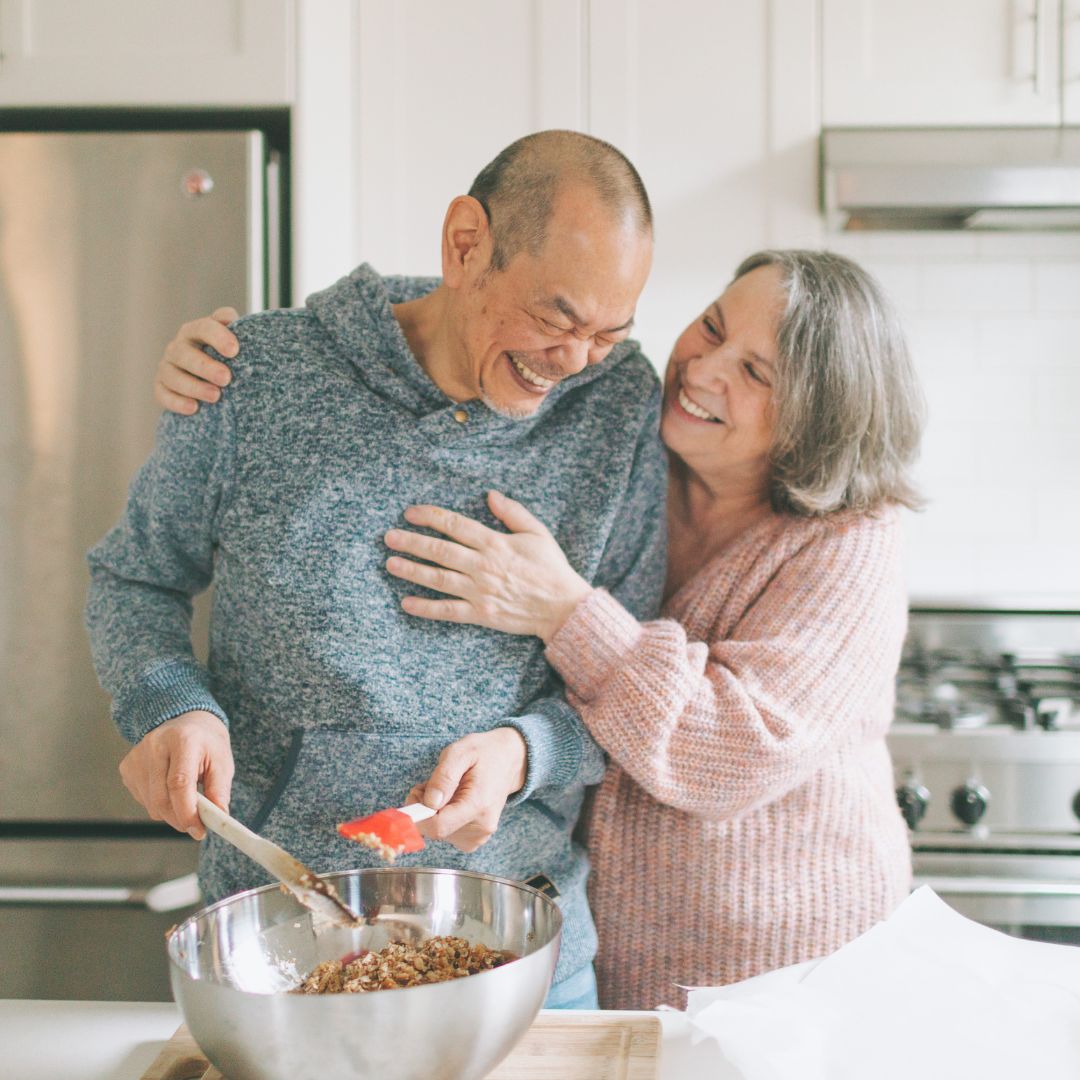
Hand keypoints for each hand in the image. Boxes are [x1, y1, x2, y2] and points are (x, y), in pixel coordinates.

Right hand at [118, 710, 233, 839]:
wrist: (186, 721)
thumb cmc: (206, 743)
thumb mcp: (222, 761)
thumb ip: (220, 790)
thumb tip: (218, 818)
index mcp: (183, 740)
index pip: (179, 783)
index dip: (187, 812)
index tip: (199, 830)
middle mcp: (155, 745)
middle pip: (161, 799)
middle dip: (180, 819)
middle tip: (196, 824)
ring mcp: (137, 756)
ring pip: (151, 804)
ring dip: (171, 812)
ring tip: (186, 796)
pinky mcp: (127, 767)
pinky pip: (143, 799)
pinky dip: (159, 803)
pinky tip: (169, 787)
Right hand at [154, 308, 238, 414]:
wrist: (212, 380)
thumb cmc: (228, 358)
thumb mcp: (235, 343)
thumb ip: (238, 330)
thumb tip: (233, 320)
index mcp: (196, 331)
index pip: (204, 327)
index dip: (218, 337)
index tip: (234, 350)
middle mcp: (178, 347)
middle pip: (185, 353)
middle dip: (205, 366)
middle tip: (226, 378)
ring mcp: (167, 367)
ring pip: (173, 376)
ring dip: (194, 386)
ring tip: (215, 396)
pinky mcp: (162, 388)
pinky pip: (163, 394)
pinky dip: (177, 402)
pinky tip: (193, 408)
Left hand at [384, 490, 592, 642]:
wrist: (563, 607)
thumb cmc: (551, 568)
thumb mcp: (537, 532)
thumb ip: (513, 512)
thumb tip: (490, 495)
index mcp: (495, 543)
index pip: (455, 525)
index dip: (430, 517)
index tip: (410, 513)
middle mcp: (483, 566)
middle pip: (440, 550)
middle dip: (411, 542)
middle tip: (389, 537)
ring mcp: (480, 591)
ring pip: (438, 578)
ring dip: (411, 570)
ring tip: (390, 563)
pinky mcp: (481, 614)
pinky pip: (448, 611)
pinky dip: (426, 608)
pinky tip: (406, 603)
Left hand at [406, 728, 527, 852]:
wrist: (509, 760)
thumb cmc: (484, 753)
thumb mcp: (461, 752)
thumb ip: (444, 776)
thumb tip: (429, 802)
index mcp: (479, 804)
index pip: (438, 827)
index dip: (418, 814)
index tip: (416, 794)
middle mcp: (482, 826)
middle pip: (436, 830)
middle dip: (425, 808)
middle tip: (431, 784)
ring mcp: (481, 835)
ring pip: (439, 833)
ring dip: (433, 813)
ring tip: (445, 790)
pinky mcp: (476, 839)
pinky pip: (448, 835)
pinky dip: (443, 819)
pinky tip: (451, 802)